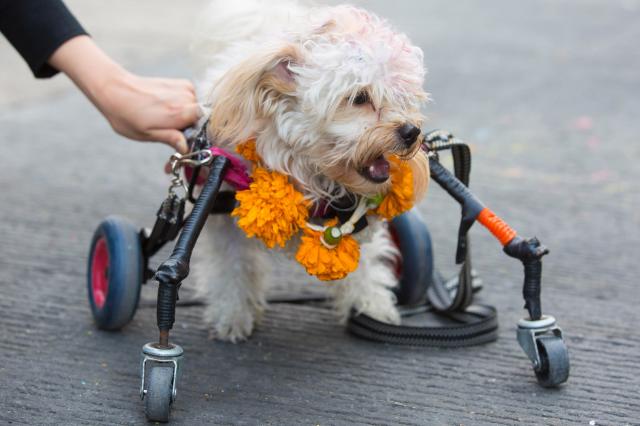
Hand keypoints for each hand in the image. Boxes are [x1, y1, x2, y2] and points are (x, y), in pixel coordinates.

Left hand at [49, 35, 198, 152]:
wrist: (115, 89)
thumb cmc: (127, 114)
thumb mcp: (147, 134)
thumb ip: (171, 139)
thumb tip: (187, 147)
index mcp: (180, 112)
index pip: (205, 129)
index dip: (196, 140)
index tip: (183, 149)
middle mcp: (186, 98)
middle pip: (200, 121)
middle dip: (189, 131)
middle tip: (172, 142)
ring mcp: (186, 89)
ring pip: (196, 111)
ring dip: (185, 120)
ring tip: (165, 125)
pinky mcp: (182, 84)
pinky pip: (191, 101)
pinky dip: (183, 108)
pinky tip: (166, 112)